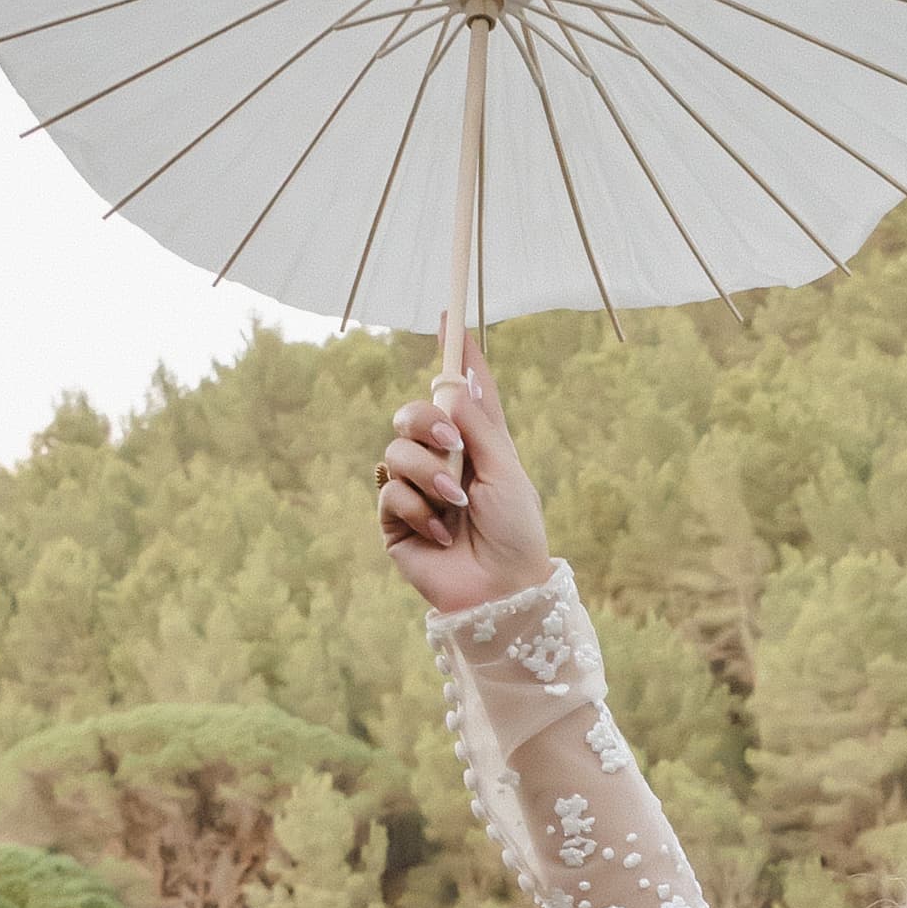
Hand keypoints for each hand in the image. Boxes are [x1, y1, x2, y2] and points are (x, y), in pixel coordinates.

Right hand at [374, 344, 554, 619]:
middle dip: (424, 419)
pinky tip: (441, 534)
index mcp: (478, 445)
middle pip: (412, 412)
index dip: (456, 356)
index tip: (449, 318)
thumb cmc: (516, 533)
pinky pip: (389, 491)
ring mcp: (417, 491)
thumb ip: (478, 424)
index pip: (462, 393)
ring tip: (455, 503)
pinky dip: (418, 509)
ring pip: (396, 450)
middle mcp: (444, 461)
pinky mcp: (397, 522)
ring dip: (427, 473)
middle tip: (449, 439)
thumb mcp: (506, 470)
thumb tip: (450, 382)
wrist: (503, 590)